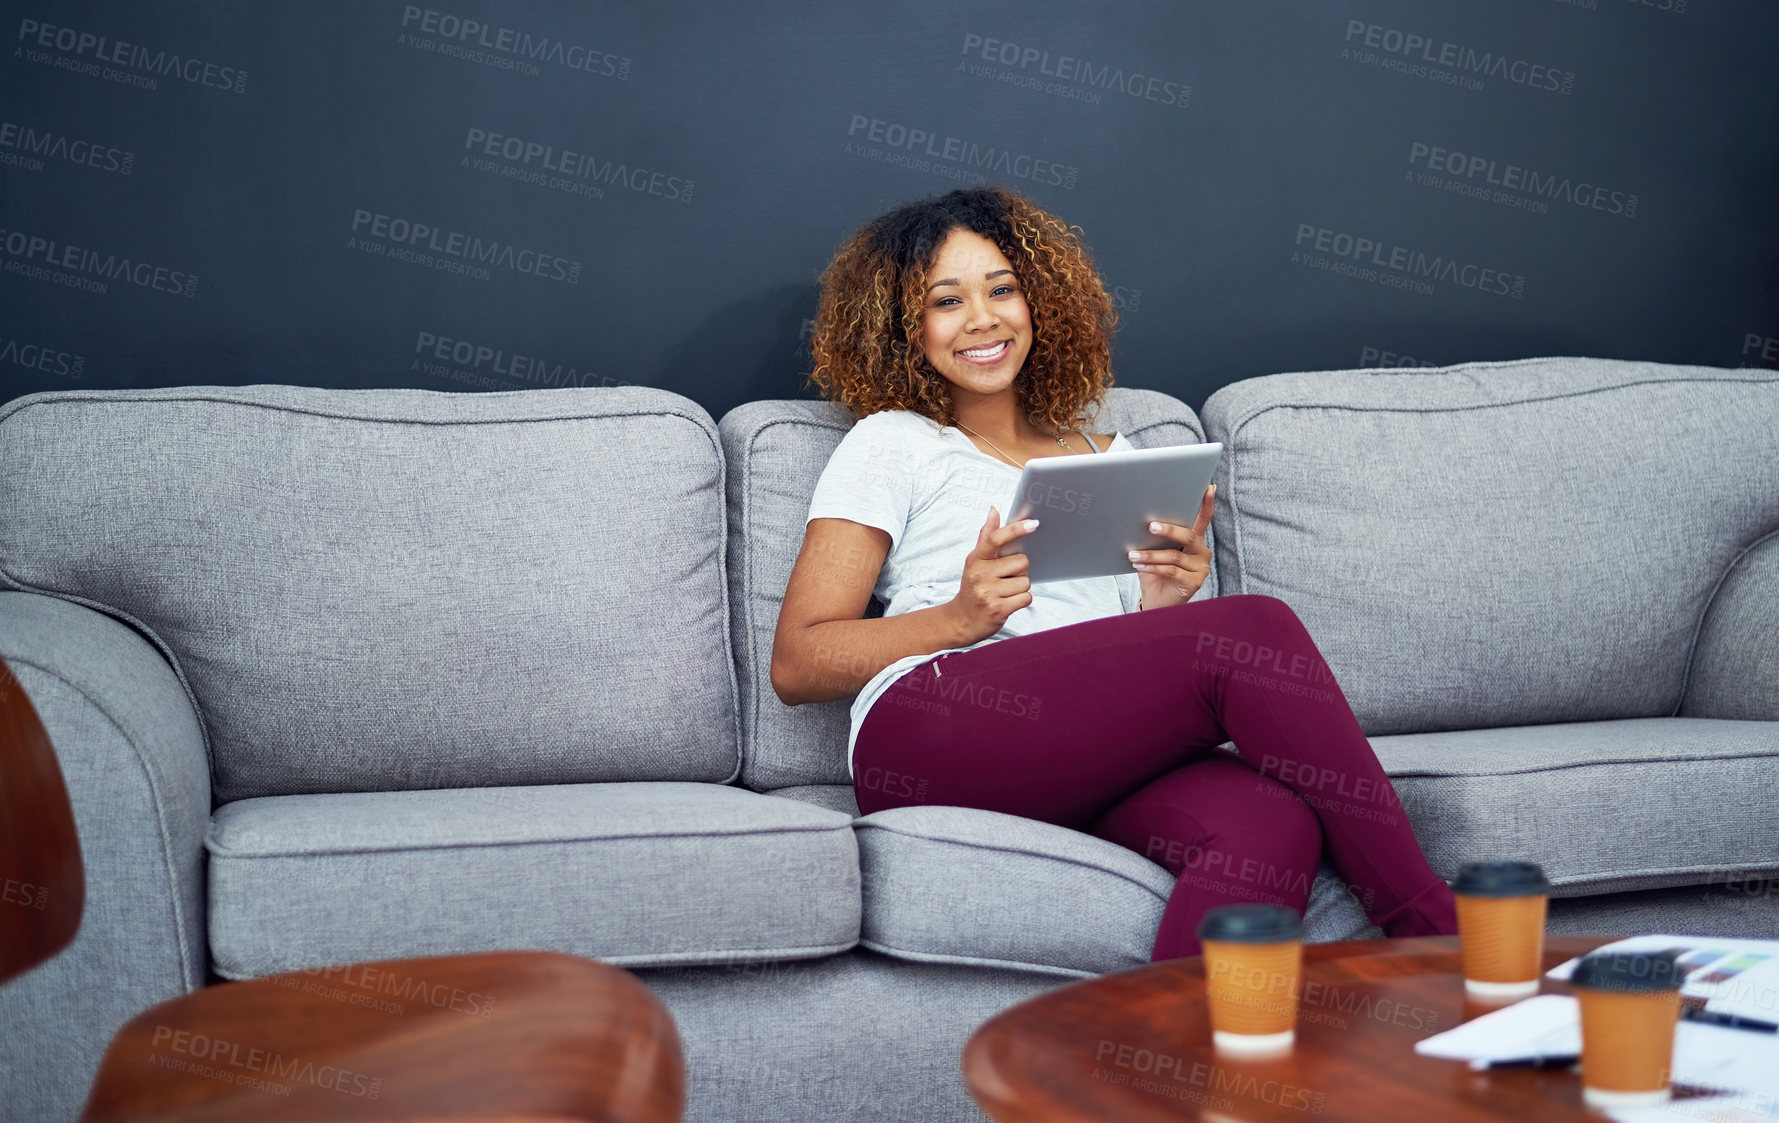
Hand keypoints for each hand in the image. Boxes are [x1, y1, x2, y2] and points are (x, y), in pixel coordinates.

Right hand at [946, 506, 1039, 644]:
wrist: (961, 620)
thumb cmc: (973, 587)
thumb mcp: (975, 561)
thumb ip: (986, 536)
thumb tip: (994, 509)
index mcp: (975, 559)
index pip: (996, 539)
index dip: (1016, 529)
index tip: (1033, 523)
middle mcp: (980, 574)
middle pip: (1021, 562)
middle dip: (1020, 571)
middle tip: (1005, 579)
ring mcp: (988, 593)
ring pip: (1026, 582)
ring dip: (1020, 588)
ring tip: (1004, 593)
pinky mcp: (998, 609)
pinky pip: (1026, 598)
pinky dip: (1021, 600)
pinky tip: (1008, 603)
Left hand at [1129, 485, 1214, 610]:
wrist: (1157, 601)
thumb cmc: (1155, 572)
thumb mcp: (1155, 551)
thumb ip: (1156, 538)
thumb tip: (1142, 520)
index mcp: (1194, 540)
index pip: (1203, 520)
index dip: (1206, 504)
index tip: (1208, 487)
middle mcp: (1202, 552)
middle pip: (1188, 536)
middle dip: (1168, 530)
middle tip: (1150, 526)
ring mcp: (1201, 568)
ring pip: (1175, 555)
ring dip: (1150, 554)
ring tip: (1132, 554)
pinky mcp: (1195, 582)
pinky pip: (1172, 570)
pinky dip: (1153, 567)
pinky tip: (1139, 565)